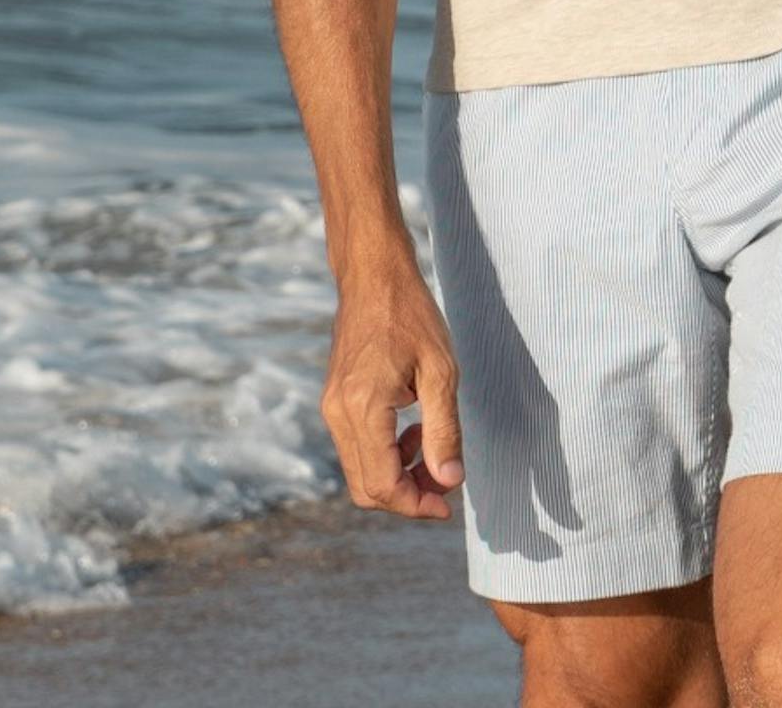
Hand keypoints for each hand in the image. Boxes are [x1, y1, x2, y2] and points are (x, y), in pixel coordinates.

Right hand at [323, 259, 463, 517]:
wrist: (372, 276)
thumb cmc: (410, 314)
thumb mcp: (441, 371)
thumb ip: (444, 430)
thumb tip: (450, 480)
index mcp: (363, 408)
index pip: (383, 485)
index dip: (417, 505)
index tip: (449, 504)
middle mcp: (338, 414)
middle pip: (365, 489)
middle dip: (407, 497)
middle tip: (445, 481)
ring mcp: (331, 408)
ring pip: (359, 472)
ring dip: (398, 476)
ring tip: (432, 447)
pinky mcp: (334, 401)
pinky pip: (356, 449)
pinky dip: (385, 455)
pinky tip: (413, 430)